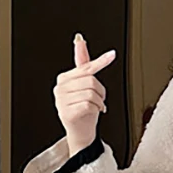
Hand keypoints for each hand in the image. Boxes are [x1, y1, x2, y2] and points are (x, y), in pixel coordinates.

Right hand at [54, 34, 115, 155]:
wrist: (80, 132)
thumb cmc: (84, 108)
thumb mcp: (85, 85)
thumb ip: (83, 63)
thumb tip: (80, 41)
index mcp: (64, 79)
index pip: (86, 68)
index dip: (101, 62)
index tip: (112, 55)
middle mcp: (60, 89)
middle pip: (91, 80)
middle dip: (100, 91)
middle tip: (98, 99)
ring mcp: (61, 101)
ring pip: (91, 93)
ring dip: (99, 102)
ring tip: (94, 107)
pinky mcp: (67, 112)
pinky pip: (89, 105)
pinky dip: (95, 109)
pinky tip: (91, 112)